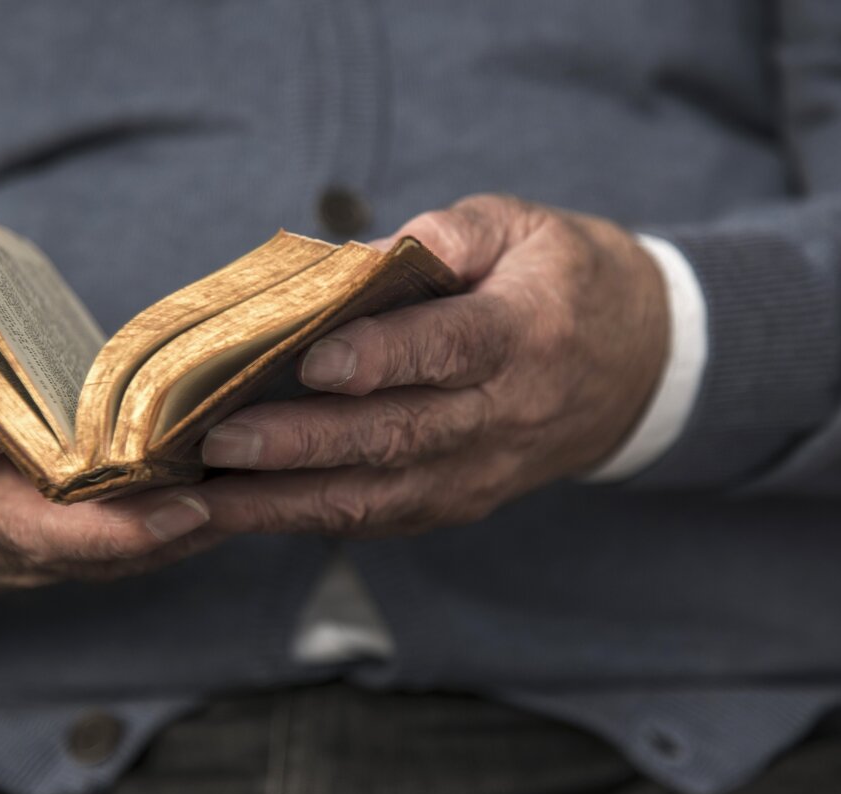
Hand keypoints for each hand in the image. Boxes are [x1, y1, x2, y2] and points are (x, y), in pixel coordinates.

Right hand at [0, 208, 219, 598]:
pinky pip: (95, 569)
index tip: (0, 426)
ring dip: (152, 541)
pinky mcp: (24, 568)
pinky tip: (215, 522)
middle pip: (28, 524)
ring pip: (76, 557)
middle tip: (184, 502)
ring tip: (227, 509)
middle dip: (104, 524)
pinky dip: (155, 552)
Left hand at [192, 194, 668, 535]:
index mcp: (526, 333)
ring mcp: (483, 472)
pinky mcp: (461, 501)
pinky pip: (382, 518)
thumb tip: (350, 262)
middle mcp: (505, 416)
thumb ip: (445, 234)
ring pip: (381, 498)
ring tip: (206, 499)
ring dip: (288, 504)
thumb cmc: (561, 281)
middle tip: (218, 440)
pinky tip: (245, 512)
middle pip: (398, 438)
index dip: (382, 359)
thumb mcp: (520, 227)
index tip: (311, 361)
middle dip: (302, 446)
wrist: (635, 368)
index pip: (449, 349)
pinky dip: (309, 519)